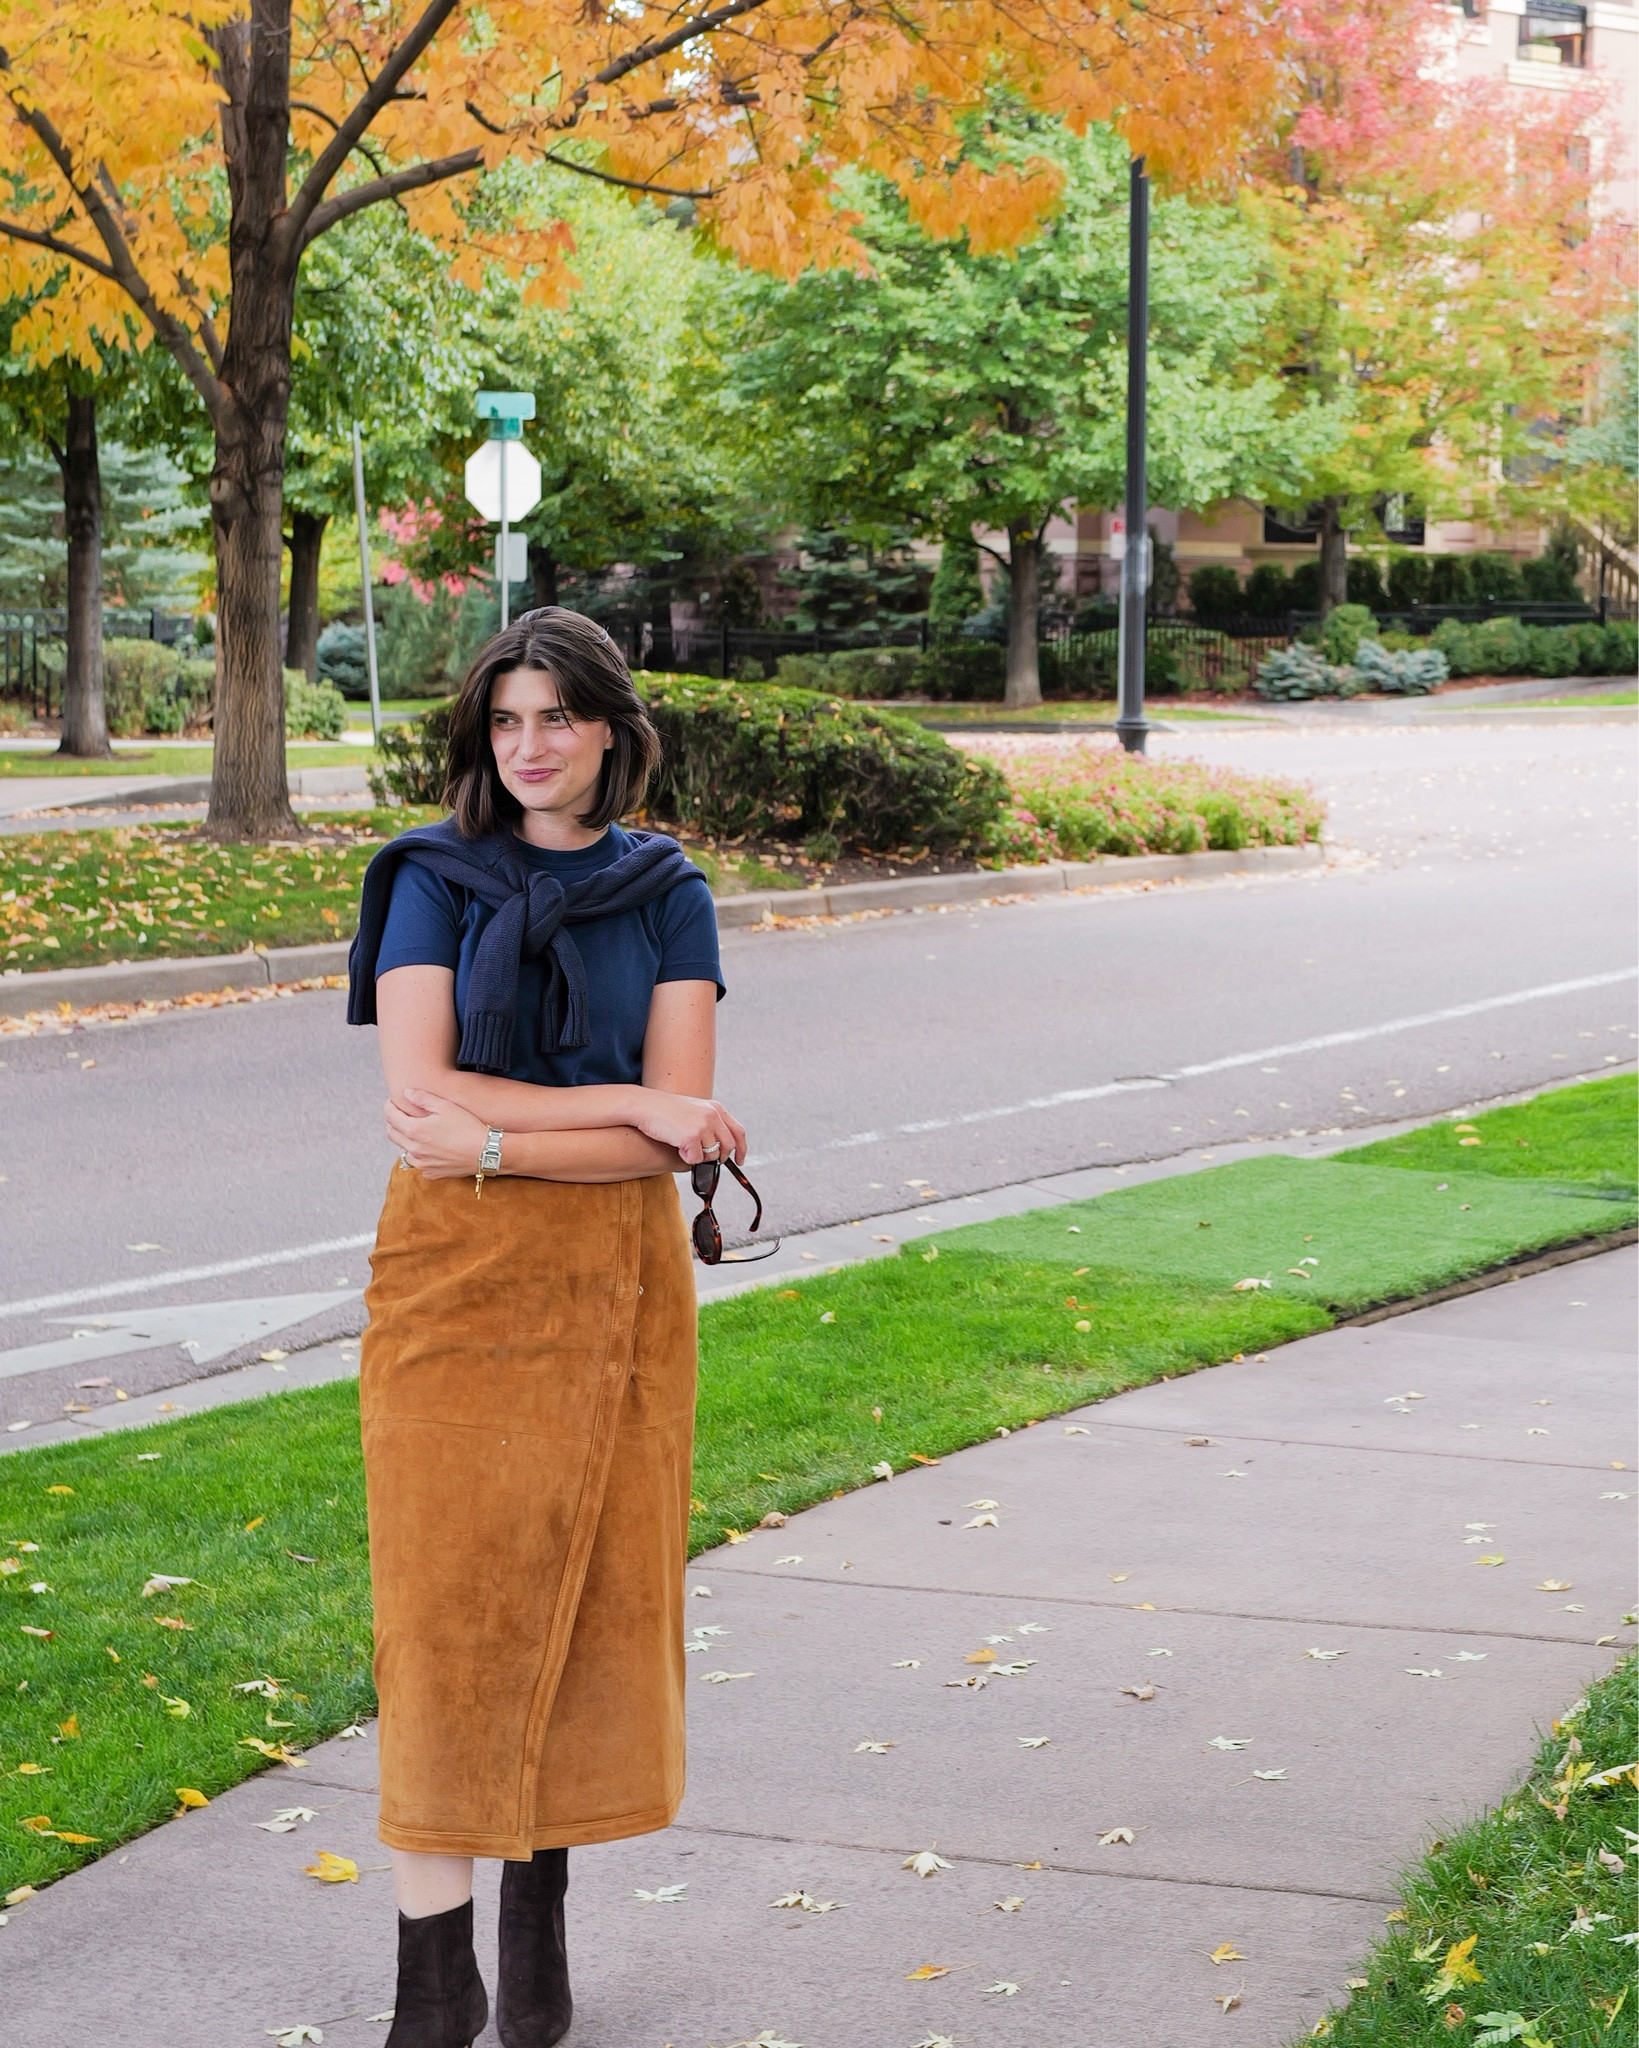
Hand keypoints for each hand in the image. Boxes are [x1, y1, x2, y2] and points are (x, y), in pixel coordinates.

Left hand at [385, 1089, 490, 1178]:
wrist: (485, 1152)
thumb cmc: (467, 1126)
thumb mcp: (446, 1106)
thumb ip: (423, 1098)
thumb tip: (407, 1093)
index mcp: (414, 1130)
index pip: (390, 1116)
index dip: (389, 1106)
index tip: (393, 1102)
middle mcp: (414, 1149)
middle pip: (392, 1134)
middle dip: (393, 1122)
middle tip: (400, 1115)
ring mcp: (422, 1163)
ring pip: (404, 1150)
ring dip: (405, 1140)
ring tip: (417, 1132)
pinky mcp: (431, 1173)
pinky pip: (418, 1163)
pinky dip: (419, 1155)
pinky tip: (430, 1148)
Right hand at [626, 1090, 746, 1167]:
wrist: (644, 1106)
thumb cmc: (664, 1110)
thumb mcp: (693, 1110)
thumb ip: (708, 1123)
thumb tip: (718, 1148)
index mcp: (716, 1108)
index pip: (738, 1131)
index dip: (742, 1149)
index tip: (740, 1160)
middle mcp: (713, 1116)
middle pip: (727, 1147)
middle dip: (719, 1157)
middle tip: (705, 1159)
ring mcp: (703, 1126)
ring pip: (711, 1156)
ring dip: (698, 1156)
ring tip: (683, 1145)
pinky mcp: (692, 1137)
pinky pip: (696, 1160)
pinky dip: (686, 1158)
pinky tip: (677, 1147)